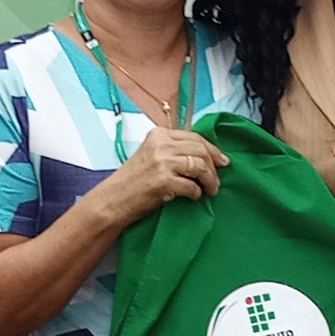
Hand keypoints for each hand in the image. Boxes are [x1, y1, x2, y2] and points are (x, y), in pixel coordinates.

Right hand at [90, 129, 224, 228]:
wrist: (113, 200)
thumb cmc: (132, 182)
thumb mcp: (151, 155)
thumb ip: (172, 150)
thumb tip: (203, 155)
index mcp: (159, 135)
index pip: (194, 137)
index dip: (212, 149)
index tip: (222, 160)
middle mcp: (161, 144)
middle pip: (200, 150)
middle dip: (214, 166)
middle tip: (217, 180)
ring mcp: (162, 162)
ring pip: (200, 166)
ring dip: (210, 180)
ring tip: (210, 190)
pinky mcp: (164, 180)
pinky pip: (192, 185)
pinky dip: (197, 192)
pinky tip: (194, 196)